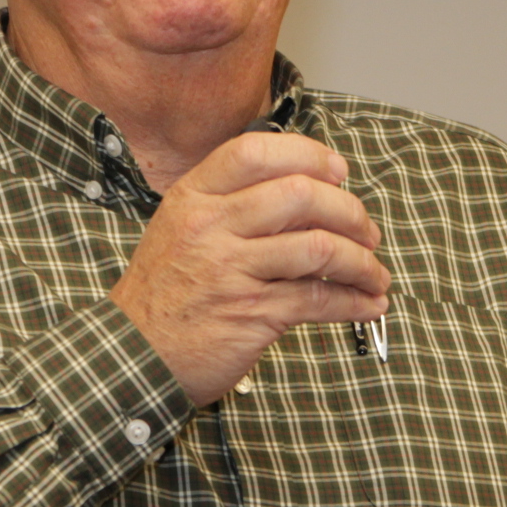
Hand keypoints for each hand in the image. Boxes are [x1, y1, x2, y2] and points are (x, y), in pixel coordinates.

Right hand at [109, 132, 388, 404]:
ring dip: (362, 261)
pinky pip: (319, 299)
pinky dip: (354, 302)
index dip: (308, 156)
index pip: (256, 151)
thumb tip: (307, 191)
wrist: (132, 355)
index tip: (338, 172)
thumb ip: (232, 205)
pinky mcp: (251, 313)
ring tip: (374, 273)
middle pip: (300, 194)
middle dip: (349, 211)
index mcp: (194, 197)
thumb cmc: (163, 295)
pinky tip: (367, 304)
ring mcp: (231, 269)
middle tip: (366, 230)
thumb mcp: (181, 229)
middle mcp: (211, 226)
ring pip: (319, 247)